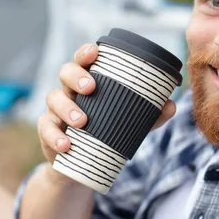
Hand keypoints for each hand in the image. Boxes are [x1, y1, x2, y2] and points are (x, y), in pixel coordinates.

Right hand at [37, 43, 176, 164]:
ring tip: (82, 121)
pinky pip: (46, 129)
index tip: (94, 52)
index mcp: (88, 81)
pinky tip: (66, 144)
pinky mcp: (47, 132)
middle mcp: (69, 91)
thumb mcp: (129, 124)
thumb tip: (172, 105)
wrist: (82, 167)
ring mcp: (55, 110)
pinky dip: (55, 136)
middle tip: (91, 88)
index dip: (86, 53)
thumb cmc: (106, 133)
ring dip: (67, 107)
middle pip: (65, 72)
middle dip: (76, 76)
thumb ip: (150, 115)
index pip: (84, 60)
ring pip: (54, 98)